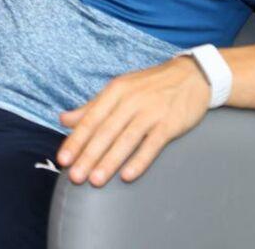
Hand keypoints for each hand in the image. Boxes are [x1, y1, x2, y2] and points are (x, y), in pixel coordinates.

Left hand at [55, 56, 210, 186]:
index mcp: (115, 91)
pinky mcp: (170, 123)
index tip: (63, 159)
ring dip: (109, 161)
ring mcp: (151, 112)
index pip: (91, 119)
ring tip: (95, 180)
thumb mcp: (119, 89)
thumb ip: (91, 107)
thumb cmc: (149, 85)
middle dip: (88, 155)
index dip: (76, 140)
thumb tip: (63, 120)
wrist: (191, 75)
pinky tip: (128, 176)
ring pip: (126, 140)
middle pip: (105, 131)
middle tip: (74, 176)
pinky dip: (139, 160)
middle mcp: (130, 101)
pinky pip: (152, 144)